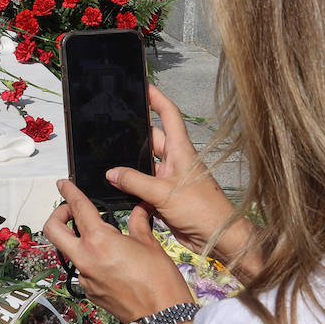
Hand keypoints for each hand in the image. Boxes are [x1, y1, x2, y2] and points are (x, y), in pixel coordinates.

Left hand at [43, 180, 191, 323]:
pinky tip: (111, 262)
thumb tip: (138, 208)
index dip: (69, 192)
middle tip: (71, 210)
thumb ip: (138, 223)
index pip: (78, 208)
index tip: (63, 184)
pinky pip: (83, 269)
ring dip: (77, 240)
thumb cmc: (160, 280)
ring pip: (68, 251)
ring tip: (101, 239)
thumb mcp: (150, 244)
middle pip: (53, 230)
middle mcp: (85, 258)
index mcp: (99, 240)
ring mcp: (84, 277)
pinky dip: (91, 260)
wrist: (162, 318)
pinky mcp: (89, 292)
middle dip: (57, 215)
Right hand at [108, 85, 259, 275]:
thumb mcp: (163, 193)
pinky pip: (144, 185)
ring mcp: (170, 179)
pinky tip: (116, 186)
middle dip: (134, 132)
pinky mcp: (165, 197)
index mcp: (181, 151)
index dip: (156, 98)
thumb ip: (135, 181)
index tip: (143, 86)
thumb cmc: (202, 210)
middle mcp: (176, 161)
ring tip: (107, 155)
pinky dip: (131, 185)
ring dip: (130, 163)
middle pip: (151, 139)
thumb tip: (111, 173)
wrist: (217, 238)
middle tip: (111, 124)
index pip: (169, 115)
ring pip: (145, 164)